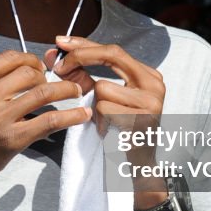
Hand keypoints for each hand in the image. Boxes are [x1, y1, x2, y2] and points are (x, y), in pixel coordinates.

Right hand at [0, 50, 89, 194]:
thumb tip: (16, 71)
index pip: (11, 57)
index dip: (31, 60)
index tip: (39, 68)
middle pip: (30, 72)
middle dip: (48, 75)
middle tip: (55, 83)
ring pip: (44, 92)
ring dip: (67, 90)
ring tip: (76, 92)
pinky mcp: (12, 139)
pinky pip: (50, 120)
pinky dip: (71, 116)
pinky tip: (82, 115)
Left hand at [47, 36, 166, 198]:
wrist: (137, 169)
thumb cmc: (117, 132)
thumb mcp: (100, 99)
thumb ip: (81, 76)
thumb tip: (55, 54)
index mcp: (147, 75)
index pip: (113, 49)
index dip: (85, 43)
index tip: (60, 40)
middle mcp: (154, 83)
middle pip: (112, 55)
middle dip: (80, 57)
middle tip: (59, 66)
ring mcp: (152, 101)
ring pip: (102, 87)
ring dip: (94, 106)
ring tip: (104, 122)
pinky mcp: (143, 119)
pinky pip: (104, 110)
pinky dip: (99, 121)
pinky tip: (108, 132)